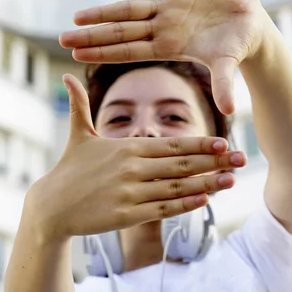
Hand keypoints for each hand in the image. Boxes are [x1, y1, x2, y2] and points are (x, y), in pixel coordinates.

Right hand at [26, 74, 246, 241]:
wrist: (51, 206)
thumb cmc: (69, 168)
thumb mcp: (78, 134)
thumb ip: (80, 105)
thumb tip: (66, 76)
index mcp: (126, 147)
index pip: (170, 144)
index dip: (199, 143)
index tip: (223, 142)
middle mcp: (131, 168)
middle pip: (181, 165)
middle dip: (213, 162)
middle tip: (240, 159)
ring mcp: (129, 193)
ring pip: (176, 188)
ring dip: (207, 184)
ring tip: (231, 181)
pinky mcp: (126, 215)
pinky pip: (161, 209)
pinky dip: (185, 205)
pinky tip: (204, 201)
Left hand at [59, 0, 273, 114]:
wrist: (247, 20)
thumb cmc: (235, 45)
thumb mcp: (227, 64)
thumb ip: (223, 84)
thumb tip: (229, 110)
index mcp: (168, 47)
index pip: (128, 52)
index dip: (103, 53)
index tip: (77, 56)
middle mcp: (163, 27)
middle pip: (120, 32)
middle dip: (93, 35)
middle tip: (62, 38)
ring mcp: (169, 6)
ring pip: (128, 8)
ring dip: (103, 12)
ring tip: (76, 17)